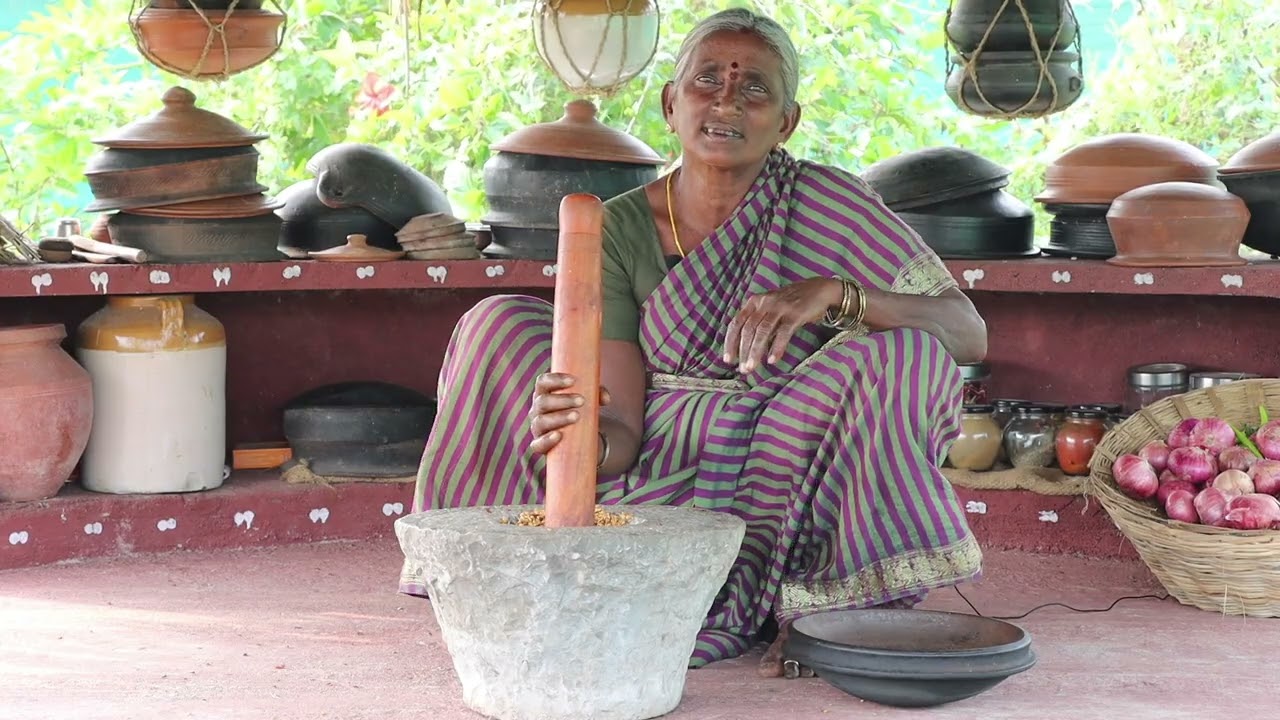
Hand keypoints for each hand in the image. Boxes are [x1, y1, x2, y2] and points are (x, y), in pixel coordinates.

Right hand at [528, 372, 612, 455]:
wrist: (578, 438)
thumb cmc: (579, 411)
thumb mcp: (588, 399)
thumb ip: (597, 394)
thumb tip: (605, 398)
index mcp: (544, 393)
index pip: (543, 382)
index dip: (555, 379)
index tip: (573, 380)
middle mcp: (537, 409)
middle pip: (543, 401)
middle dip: (562, 400)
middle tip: (582, 400)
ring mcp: (537, 428)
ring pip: (542, 421)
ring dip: (559, 417)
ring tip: (577, 416)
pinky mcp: (540, 445)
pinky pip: (538, 444)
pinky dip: (546, 440)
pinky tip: (558, 435)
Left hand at [724, 278, 840, 372]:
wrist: (818, 289)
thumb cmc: (791, 304)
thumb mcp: (770, 308)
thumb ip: (758, 322)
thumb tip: (745, 349)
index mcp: (755, 302)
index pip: (737, 323)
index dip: (730, 342)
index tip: (728, 360)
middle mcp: (765, 303)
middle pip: (748, 329)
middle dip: (743, 351)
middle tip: (743, 369)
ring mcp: (780, 307)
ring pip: (763, 331)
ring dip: (755, 351)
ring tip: (752, 367)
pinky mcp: (795, 313)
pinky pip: (783, 332)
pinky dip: (776, 347)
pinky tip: (772, 360)